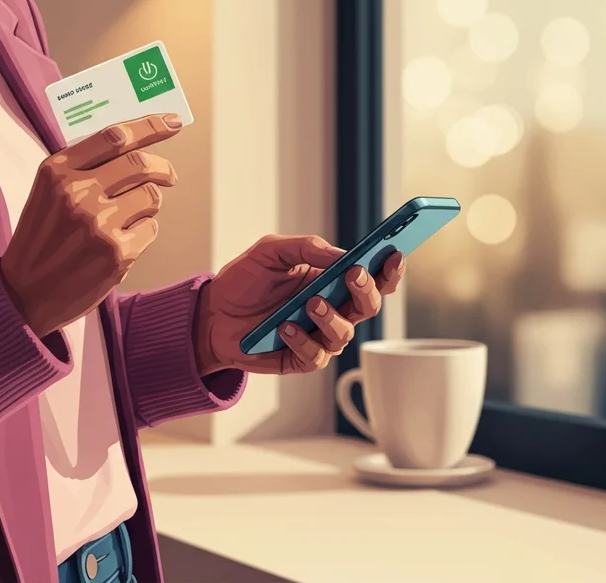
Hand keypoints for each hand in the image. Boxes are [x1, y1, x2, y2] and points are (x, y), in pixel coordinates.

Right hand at [0, 114, 181, 337]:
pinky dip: (143, 232)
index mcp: (58, 170)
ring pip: (151, 197)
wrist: (24, 292)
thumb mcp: (49, 192)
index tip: (172, 122)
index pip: (114, 136)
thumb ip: (83, 166)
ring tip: (130, 217)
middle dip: (163, 168)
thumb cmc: (42, 238)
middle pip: (140, 164)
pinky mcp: (117, 252)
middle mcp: (77, 192)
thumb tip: (134, 143)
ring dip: (149, 204)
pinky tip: (122, 243)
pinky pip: (150, 229)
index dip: (150, 126)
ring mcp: (99, 223)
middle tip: (169, 175)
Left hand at [194, 234, 404, 375]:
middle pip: (367, 305)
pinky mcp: (300, 358)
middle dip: (366, 290)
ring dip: (332, 316)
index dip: (389, 268)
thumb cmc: (245, 280)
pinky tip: (283, 327)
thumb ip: (304, 247)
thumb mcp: (270, 251)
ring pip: (345, 333)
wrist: (211, 313)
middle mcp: (331, 309)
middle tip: (353, 274)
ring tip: (310, 302)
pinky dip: (302, 339)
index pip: (371, 276)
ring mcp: (317, 335)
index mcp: (330, 280)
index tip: (395, 254)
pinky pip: (315, 355)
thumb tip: (341, 255)